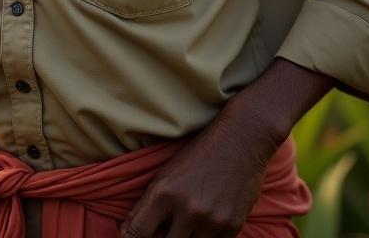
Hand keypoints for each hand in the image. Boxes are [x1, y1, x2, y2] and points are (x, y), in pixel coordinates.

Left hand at [120, 112, 277, 237]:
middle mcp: (187, 210)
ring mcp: (211, 221)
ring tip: (188, 221)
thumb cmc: (198, 153)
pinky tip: (207, 222)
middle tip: (166, 226)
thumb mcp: (166, 173)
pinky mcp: (232, 227)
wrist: (240, 139)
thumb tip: (128, 232)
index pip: (137, 233)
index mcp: (164, 193)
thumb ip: (147, 204)